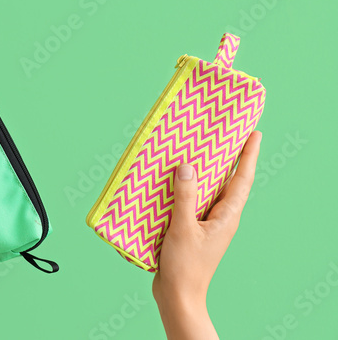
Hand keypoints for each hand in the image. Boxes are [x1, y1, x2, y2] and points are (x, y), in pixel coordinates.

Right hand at [153, 130, 262, 339]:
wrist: (178, 295)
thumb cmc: (185, 265)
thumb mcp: (183, 228)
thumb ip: (185, 196)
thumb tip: (188, 166)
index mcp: (227, 216)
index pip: (242, 179)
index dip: (248, 155)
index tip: (255, 134)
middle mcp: (221, 218)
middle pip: (230, 182)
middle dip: (231, 159)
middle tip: (228, 135)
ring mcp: (208, 224)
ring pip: (211, 191)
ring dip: (208, 172)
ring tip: (201, 151)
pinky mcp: (193, 230)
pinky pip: (194, 201)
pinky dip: (189, 187)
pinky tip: (175, 180)